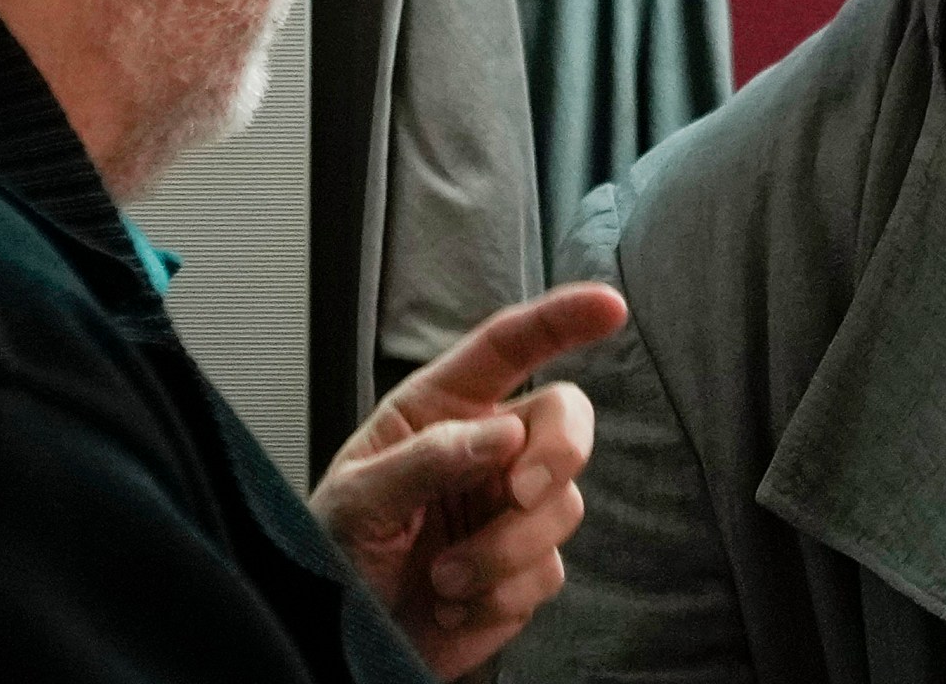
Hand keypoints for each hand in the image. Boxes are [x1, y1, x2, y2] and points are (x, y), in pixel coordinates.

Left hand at [309, 282, 628, 677]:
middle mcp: (489, 449)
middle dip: (559, 453)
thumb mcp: (356, 499)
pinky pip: (547, 573)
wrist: (343, 639)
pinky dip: (499, 597)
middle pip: (566, 419)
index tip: (609, 305)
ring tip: (443, 580)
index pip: (509, 348)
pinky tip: (452, 607)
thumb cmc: (336, 552)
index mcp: (443, 408)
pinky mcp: (525, 570)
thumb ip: (424, 460)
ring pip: (563, 506)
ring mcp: (512, 510)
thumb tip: (503, 434)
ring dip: (504, 551)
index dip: (561, 320)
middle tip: (519, 493)